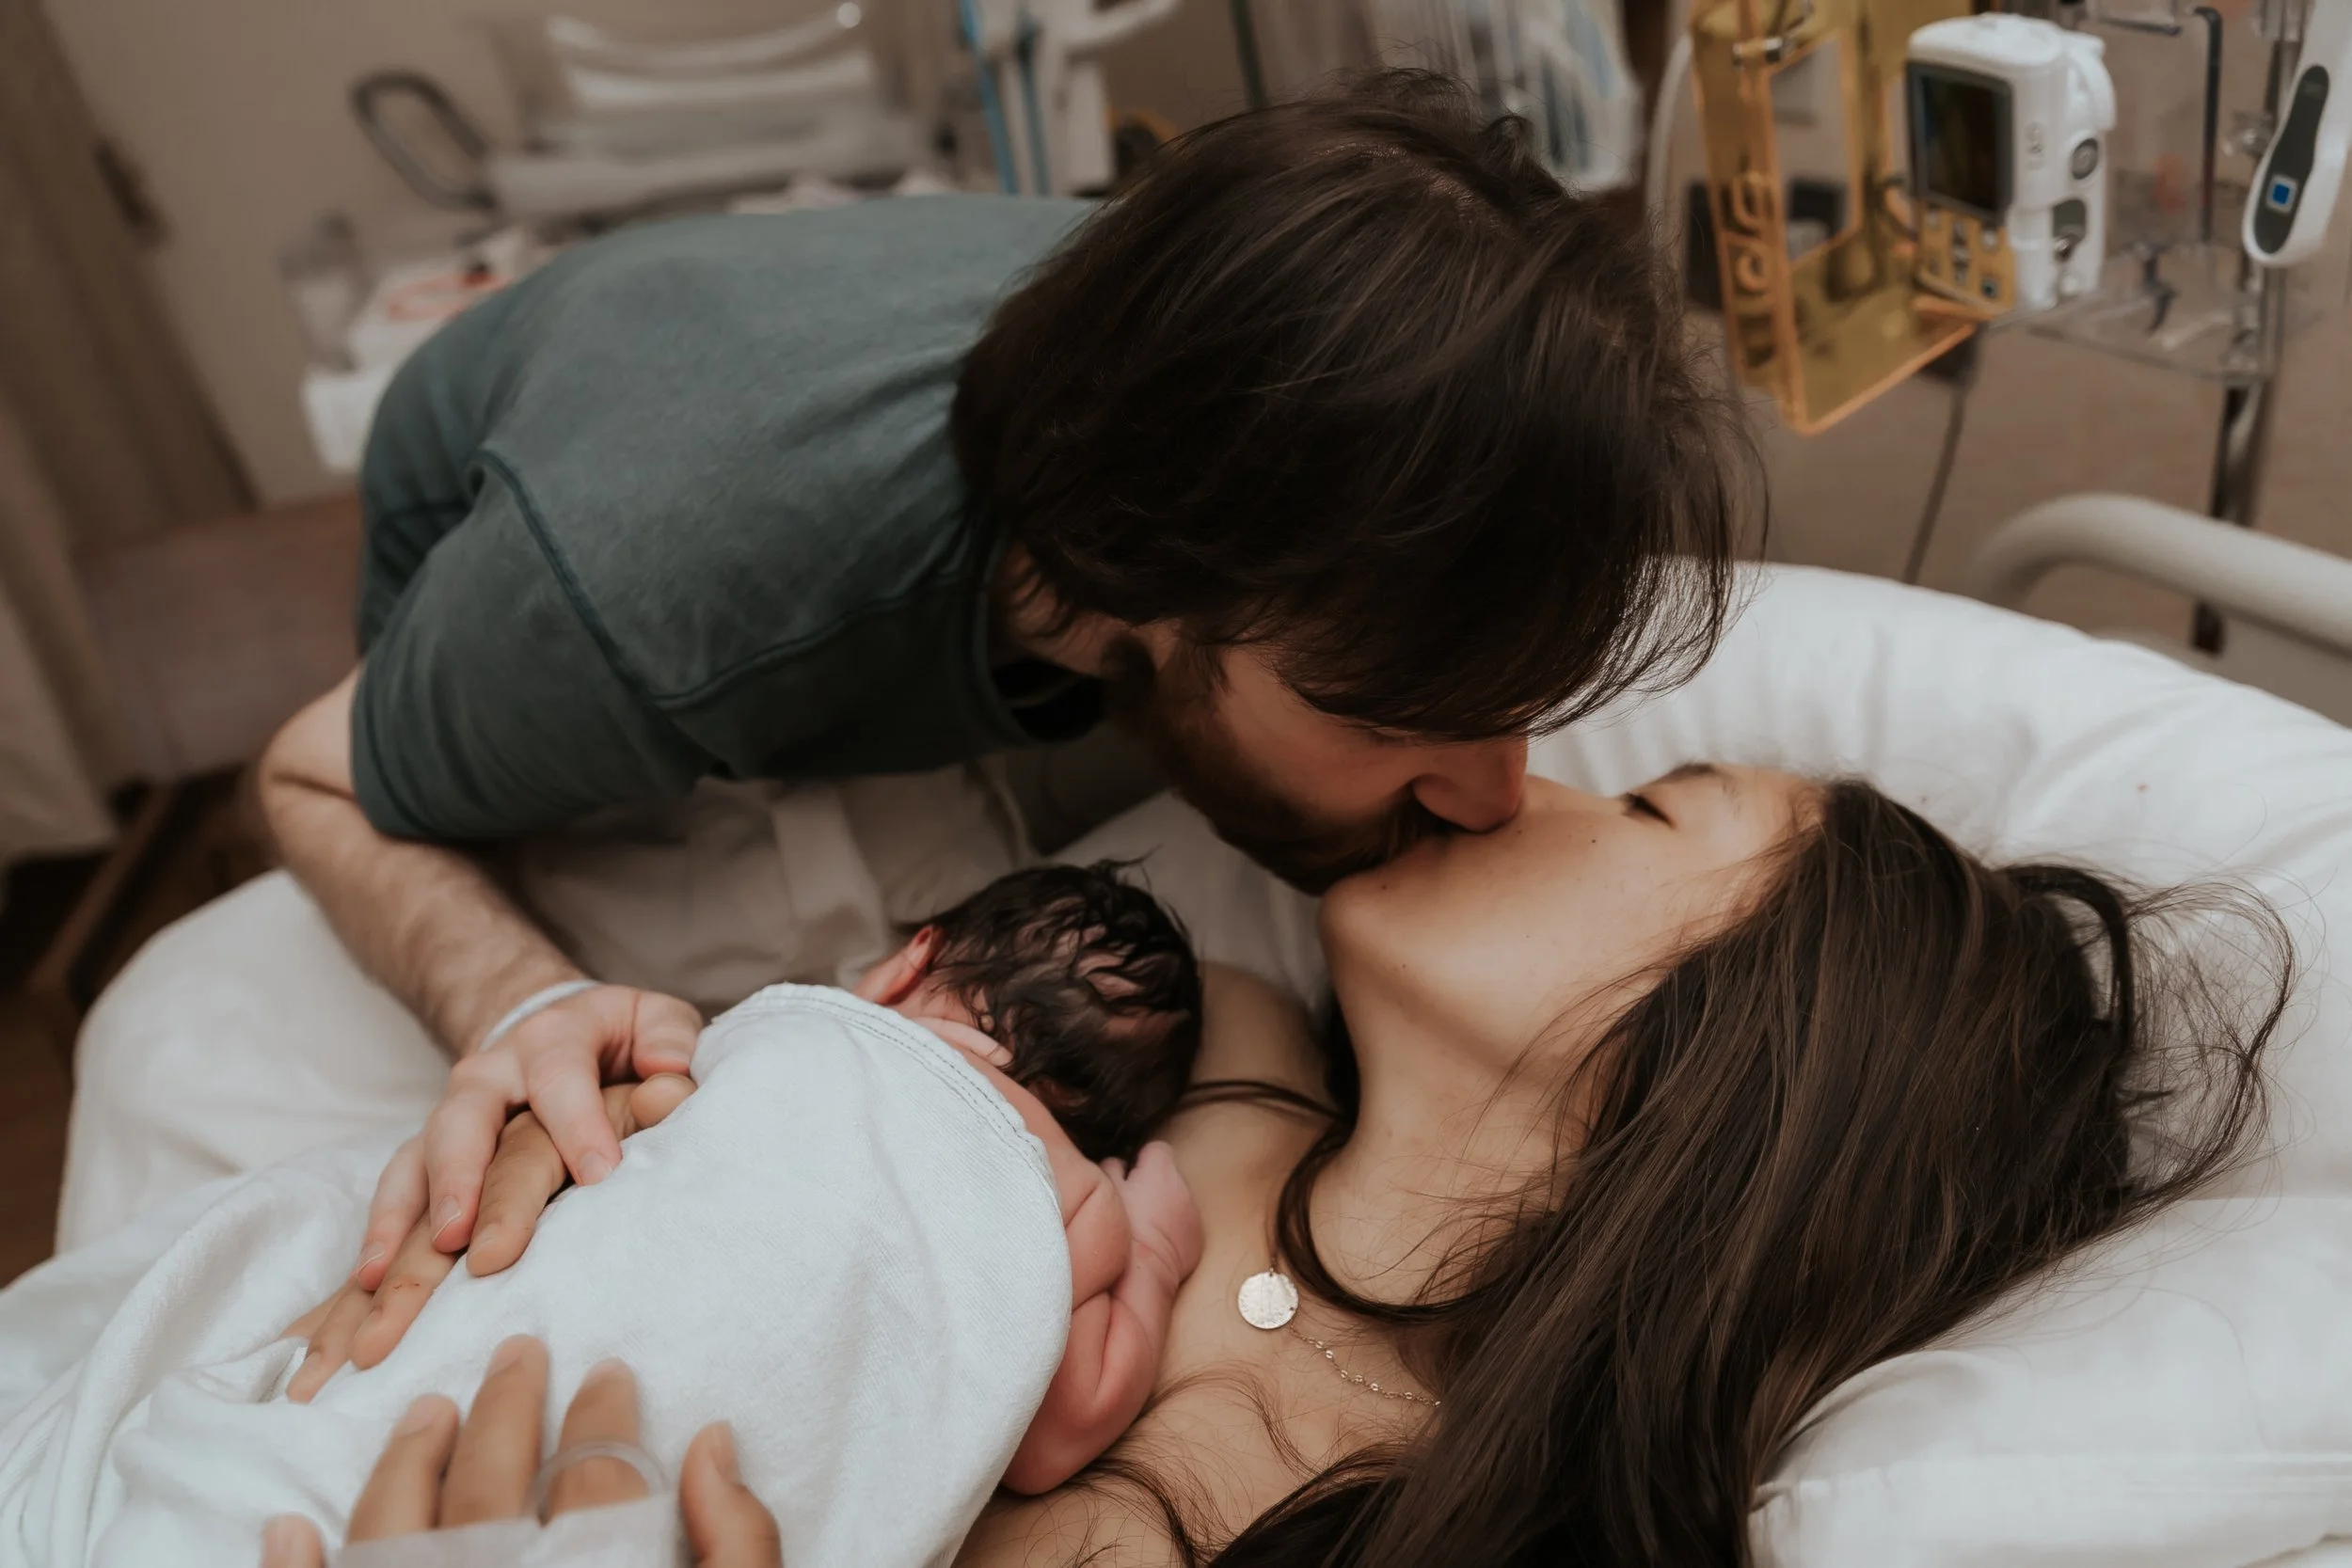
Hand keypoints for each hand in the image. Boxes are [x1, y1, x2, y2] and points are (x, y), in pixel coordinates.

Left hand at [259, 1339, 779, 1566]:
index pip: (593, 1475)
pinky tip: (289, 1530)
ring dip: (407, 1461)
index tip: (607, 1368)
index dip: (602, 1412)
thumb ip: (737, 1538)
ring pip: (393, 1528)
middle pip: (488, 1480)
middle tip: (517, 1349)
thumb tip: (708, 1442)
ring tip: (427, 1411)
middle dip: (504, 1402)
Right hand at [351, 987, 702, 1289]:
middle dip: (464, 1182)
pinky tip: (368, 1284)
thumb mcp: (651, 1021)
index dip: (579, 1125)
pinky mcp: (427, 1154)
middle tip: (469, 1242)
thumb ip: (667, 1040)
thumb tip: (669, 1073)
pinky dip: (378, 1236)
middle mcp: (489, 1075)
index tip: (601, 1179)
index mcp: (552, 1040)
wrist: (551, 1028)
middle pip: (467, 1123)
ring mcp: (451, 1116)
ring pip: (417, 1163)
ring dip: (403, 1220)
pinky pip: (395, 1193)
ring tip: (387, 1277)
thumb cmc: (616, 1038)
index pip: (561, 1079)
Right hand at [1101, 1142, 1202, 1285]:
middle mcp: (1185, 1189)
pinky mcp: (1198, 1241)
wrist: (1139, 1278)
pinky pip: (1185, 1227)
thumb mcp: (1104, 1191)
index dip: (1140, 1160)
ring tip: (1144, 1227)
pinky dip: (1174, 1231)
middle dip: (1154, 1184)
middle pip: (1170, 1175)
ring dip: (1165, 1207)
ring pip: (1178, 1202)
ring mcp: (1195, 1216)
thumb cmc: (1117, 1232)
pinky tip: (1156, 1244)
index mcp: (1161, 1172)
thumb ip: (1112, 1168)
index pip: (1156, 1149)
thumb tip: (1116, 1163)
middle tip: (1134, 1203)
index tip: (1130, 1174)